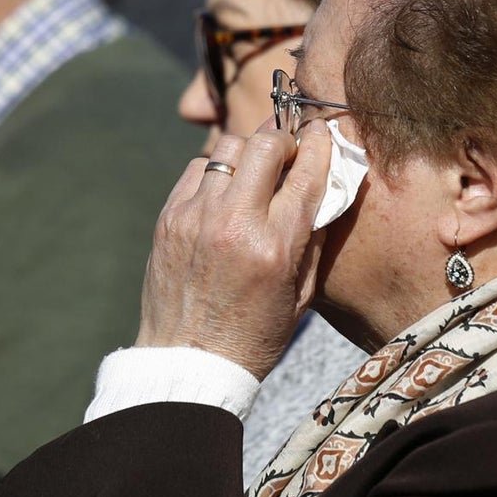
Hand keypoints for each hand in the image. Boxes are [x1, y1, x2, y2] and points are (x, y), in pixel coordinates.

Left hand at [136, 119, 332, 379]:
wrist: (189, 363)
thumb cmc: (255, 335)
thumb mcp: (301, 293)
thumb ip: (315, 238)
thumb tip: (327, 189)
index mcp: (275, 246)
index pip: (306, 173)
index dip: (320, 145)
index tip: (323, 133)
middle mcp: (234, 224)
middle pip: (265, 145)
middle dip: (284, 140)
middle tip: (289, 151)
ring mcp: (196, 217)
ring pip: (228, 149)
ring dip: (249, 154)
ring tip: (255, 172)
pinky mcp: (169, 218)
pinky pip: (198, 170)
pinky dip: (217, 173)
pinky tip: (225, 193)